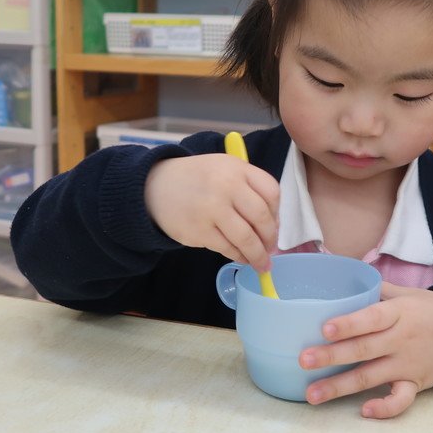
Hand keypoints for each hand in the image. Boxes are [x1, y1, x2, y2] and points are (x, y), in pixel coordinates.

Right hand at [144, 154, 278, 270]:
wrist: (155, 186)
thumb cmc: (199, 179)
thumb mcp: (225, 169)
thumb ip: (249, 188)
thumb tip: (273, 225)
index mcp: (237, 168)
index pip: (271, 192)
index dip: (277, 213)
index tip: (275, 225)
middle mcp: (227, 186)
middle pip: (261, 218)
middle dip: (270, 238)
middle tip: (271, 249)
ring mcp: (212, 209)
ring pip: (246, 238)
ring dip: (257, 255)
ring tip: (262, 264)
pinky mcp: (199, 230)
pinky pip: (227, 248)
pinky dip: (238, 256)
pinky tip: (242, 258)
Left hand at [299, 282, 432, 418]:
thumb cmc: (431, 309)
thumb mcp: (407, 293)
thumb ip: (376, 290)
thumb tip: (342, 280)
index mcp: (399, 313)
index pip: (372, 318)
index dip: (349, 324)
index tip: (324, 329)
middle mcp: (402, 340)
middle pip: (364, 349)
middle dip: (332, 356)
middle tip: (303, 361)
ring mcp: (408, 364)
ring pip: (371, 377)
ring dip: (340, 387)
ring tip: (312, 395)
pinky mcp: (416, 384)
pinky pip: (400, 400)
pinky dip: (385, 408)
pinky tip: (364, 411)